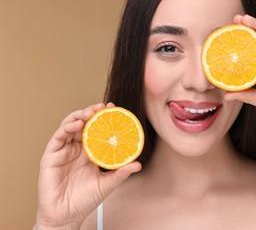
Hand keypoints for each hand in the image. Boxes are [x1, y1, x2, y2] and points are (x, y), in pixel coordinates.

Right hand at [36, 103, 141, 228]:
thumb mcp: (107, 184)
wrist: (66, 217)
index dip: (104, 119)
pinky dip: (67, 127)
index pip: (97, 130)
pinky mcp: (51, 156)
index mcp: (89, 153)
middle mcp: (76, 149)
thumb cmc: (84, 200)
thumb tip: (138, 164)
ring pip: (70, 126)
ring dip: (80, 116)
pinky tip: (78, 124)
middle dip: (93, 113)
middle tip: (103, 107)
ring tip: (91, 112)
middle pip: (84, 124)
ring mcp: (63, 151)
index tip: (114, 110)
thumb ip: (121, 173)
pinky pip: (58, 137)